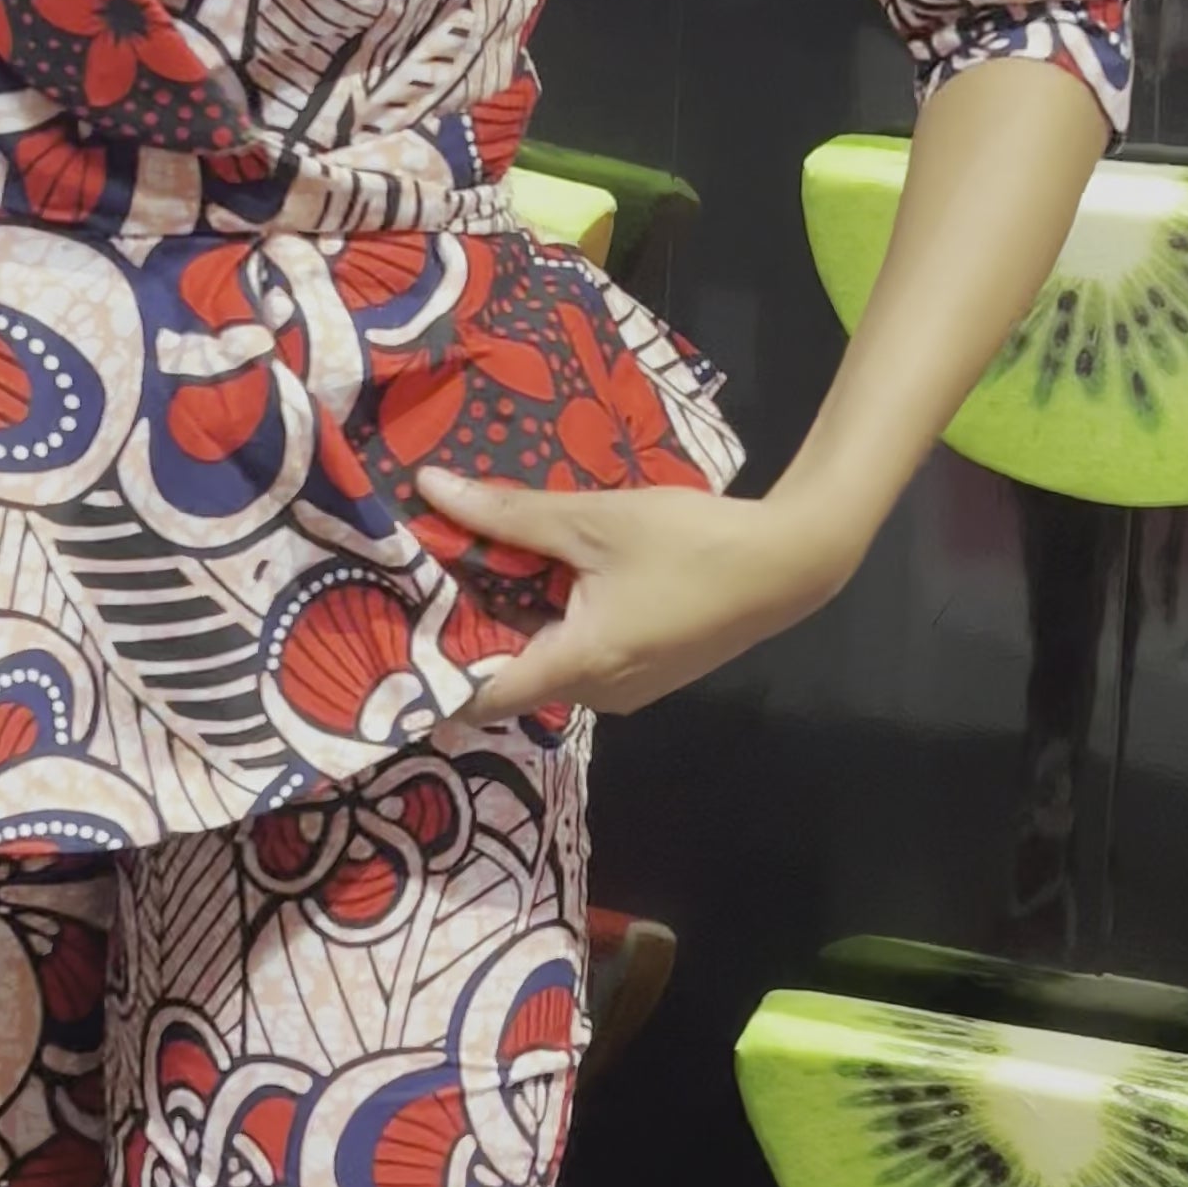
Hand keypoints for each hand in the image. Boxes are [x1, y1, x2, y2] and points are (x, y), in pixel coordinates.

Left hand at [415, 467, 859, 721]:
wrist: (790, 563)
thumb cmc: (690, 542)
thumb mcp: (595, 520)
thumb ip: (511, 514)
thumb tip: (430, 489)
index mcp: (580, 666)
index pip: (480, 697)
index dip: (434, 672)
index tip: (397, 632)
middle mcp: (598, 696)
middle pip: (512, 677)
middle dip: (474, 631)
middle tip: (433, 579)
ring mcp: (629, 690)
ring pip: (549, 665)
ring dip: (519, 622)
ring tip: (483, 565)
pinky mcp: (651, 673)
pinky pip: (583, 657)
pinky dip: (558, 624)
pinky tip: (550, 573)